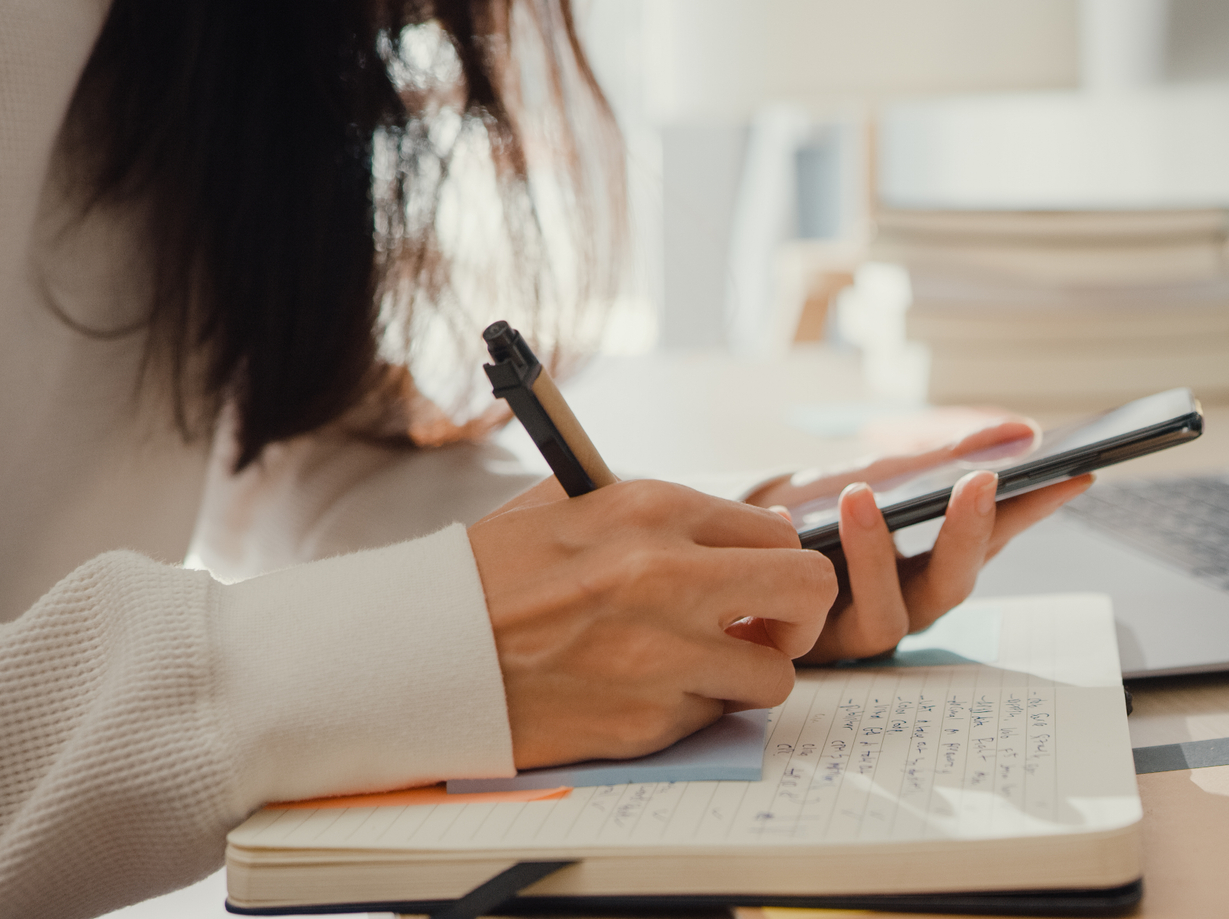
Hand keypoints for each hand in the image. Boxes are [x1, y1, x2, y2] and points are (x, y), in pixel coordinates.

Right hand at [467, 478, 835, 768]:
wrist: (419, 653)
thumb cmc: (489, 579)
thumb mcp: (570, 507)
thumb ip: (657, 516)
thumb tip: (734, 532)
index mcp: (653, 511)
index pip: (777, 531)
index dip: (774, 562)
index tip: (755, 583)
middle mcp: (671, 576)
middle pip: (810, 590)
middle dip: (800, 615)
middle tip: (766, 629)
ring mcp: (664, 655)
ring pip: (775, 674)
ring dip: (745, 675)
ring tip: (694, 669)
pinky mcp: (646, 721)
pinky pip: (711, 718)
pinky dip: (688, 712)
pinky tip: (638, 694)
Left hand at [746, 421, 1093, 663]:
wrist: (735, 541)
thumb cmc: (815, 508)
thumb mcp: (876, 474)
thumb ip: (941, 458)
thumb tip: (1021, 431)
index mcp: (931, 564)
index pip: (996, 539)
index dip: (1035, 512)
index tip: (1073, 472)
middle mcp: (904, 604)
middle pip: (952, 587)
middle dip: (967, 535)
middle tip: (979, 481)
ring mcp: (853, 630)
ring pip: (885, 616)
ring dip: (875, 554)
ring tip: (858, 496)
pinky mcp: (802, 646)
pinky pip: (808, 616)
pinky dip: (791, 559)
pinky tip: (779, 517)